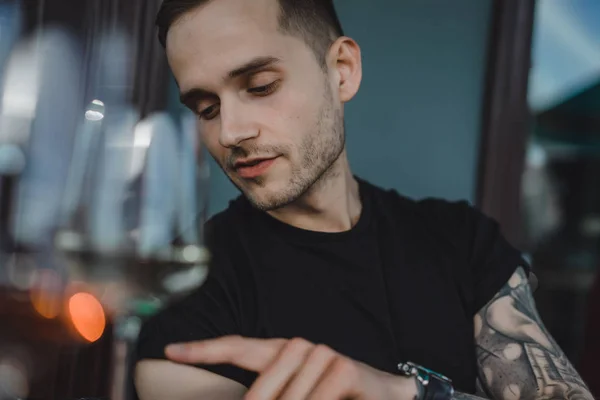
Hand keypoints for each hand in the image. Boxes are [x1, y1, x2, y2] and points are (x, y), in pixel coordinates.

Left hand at [165, 336, 417, 399]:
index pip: (238, 346)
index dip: (204, 349)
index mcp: (282, 349)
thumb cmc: (335, 393)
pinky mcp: (343, 370)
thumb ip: (273, 389)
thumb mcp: (297, 393)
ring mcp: (322, 355)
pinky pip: (316, 399)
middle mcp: (299, 346)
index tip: (171, 352)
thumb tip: (250, 396)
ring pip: (289, 398)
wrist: (383, 392)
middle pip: (262, 385)